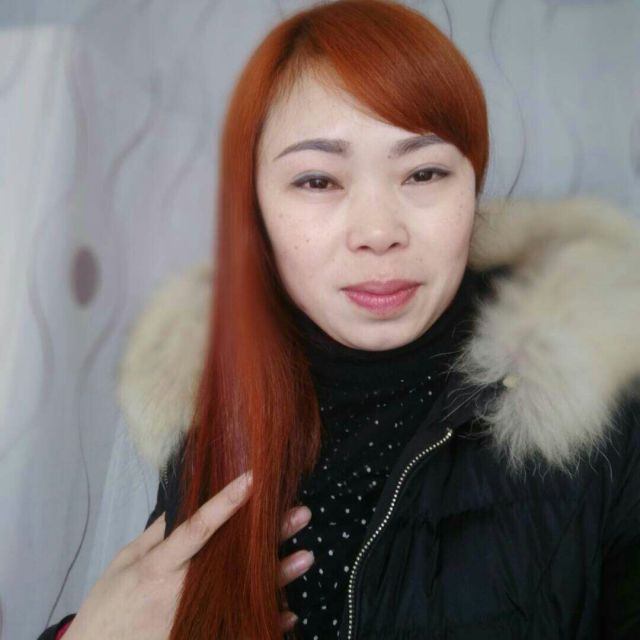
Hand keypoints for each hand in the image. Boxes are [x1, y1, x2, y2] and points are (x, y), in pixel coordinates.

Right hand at [63, 471, 313, 638]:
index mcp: (158, 567)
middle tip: (299, 513)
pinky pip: (238, 630)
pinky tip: (289, 612)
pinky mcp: (200, 637)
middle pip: (232, 559)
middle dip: (267, 535)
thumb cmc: (109, 607)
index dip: (225, 503)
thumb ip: (156, 535)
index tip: (253, 479)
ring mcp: (194, 619)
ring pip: (242, 594)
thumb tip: (185, 504)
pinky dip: (265, 620)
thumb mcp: (124, 564)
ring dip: (277, 576)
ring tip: (306, 556)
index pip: (197, 529)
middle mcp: (181, 592)